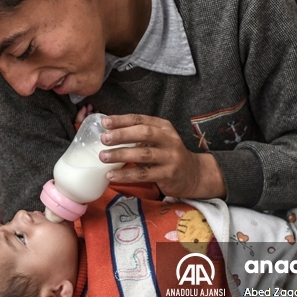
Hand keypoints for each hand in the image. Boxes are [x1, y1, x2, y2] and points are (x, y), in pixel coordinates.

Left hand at [100, 114, 225, 198]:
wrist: (193, 174)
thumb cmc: (168, 155)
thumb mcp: (158, 140)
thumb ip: (139, 135)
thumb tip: (108, 132)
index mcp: (164, 127)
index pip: (141, 119)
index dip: (122, 120)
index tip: (104, 122)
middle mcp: (169, 139)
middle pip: (144, 133)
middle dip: (122, 135)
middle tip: (104, 138)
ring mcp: (170, 157)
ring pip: (143, 154)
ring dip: (122, 155)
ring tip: (104, 157)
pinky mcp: (168, 174)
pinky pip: (144, 174)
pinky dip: (126, 175)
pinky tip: (111, 176)